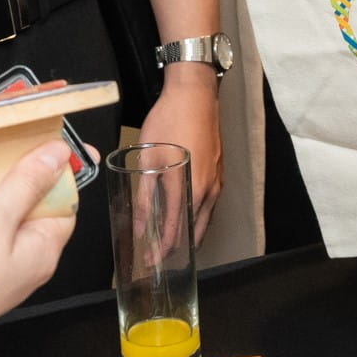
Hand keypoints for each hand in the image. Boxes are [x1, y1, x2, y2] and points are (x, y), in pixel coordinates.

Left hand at [140, 68, 223, 240]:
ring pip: (203, 219)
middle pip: (194, 232)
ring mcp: (216, 181)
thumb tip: (138, 227)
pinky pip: (208, 205)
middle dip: (176, 248)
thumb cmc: (168, 122)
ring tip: (168, 240)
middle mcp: (206, 190)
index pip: (174, 232)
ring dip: (187, 234)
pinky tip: (184, 215)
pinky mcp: (218, 172)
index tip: (149, 262)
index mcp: (187, 188)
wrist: (194, 95)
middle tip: (157, 256)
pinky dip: (196, 217)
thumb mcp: (147, 158)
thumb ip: (143, 196)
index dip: (161, 251)